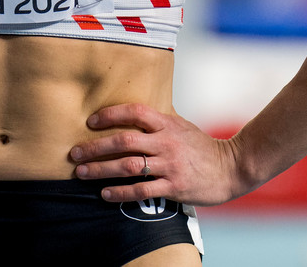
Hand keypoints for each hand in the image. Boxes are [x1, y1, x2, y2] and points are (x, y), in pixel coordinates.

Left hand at [69, 103, 247, 205]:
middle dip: (95, 148)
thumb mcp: (181, 126)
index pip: (135, 112)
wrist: (231, 167)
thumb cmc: (202, 146)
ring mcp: (170, 165)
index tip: (90, 122)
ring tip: (82, 173)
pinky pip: (141, 190)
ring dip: (101, 170)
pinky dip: (120, 192)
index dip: (110, 115)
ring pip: (128, 166)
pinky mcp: (174, 187)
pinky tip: (105, 193)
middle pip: (124, 142)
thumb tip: (130, 115)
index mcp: (167, 124)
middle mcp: (166, 142)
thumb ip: (158, 122)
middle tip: (74, 153)